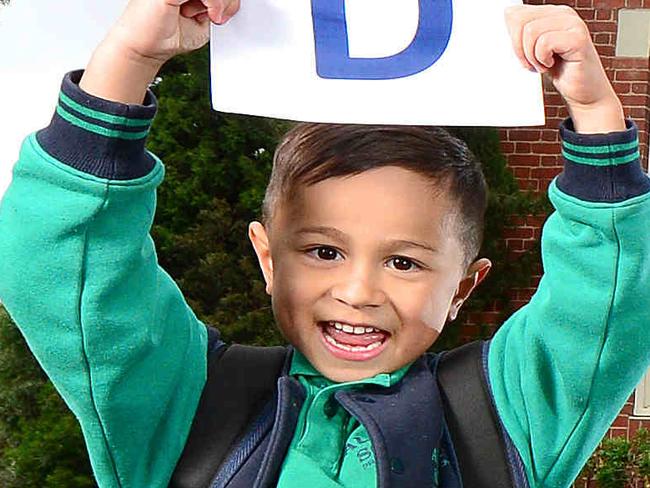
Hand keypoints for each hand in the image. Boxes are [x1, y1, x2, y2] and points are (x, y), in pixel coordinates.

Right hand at [108, 0, 240, 65]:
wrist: (144, 48)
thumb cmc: (166, 35)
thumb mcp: (201, 21)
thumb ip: (215, 7)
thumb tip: (231, 2)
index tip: (226, 13)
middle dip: (228, 0)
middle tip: (221, 17)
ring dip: (221, 2)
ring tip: (213, 17)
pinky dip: (214, 2)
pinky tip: (210, 14)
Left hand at [505, 5, 624, 132]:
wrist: (583, 92)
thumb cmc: (559, 72)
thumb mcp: (532, 52)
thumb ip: (520, 36)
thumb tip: (501, 23)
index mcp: (550, 13)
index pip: (514, 14)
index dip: (510, 38)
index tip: (521, 55)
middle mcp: (562, 14)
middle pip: (519, 20)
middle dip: (518, 48)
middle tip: (530, 62)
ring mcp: (572, 23)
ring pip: (530, 32)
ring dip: (531, 56)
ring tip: (543, 64)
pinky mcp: (577, 38)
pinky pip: (544, 43)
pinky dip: (541, 59)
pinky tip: (551, 65)